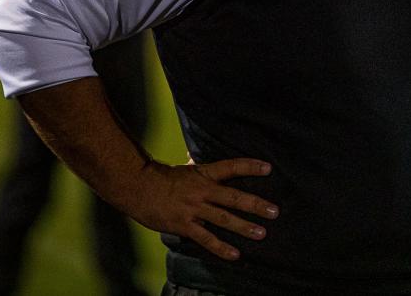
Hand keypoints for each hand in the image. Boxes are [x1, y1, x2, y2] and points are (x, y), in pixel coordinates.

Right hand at [129, 158, 277, 260]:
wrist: (136, 187)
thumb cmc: (159, 177)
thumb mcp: (183, 169)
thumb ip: (196, 167)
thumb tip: (196, 155)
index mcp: (203, 174)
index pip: (231, 167)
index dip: (249, 166)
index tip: (268, 168)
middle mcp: (202, 190)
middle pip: (234, 197)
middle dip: (255, 204)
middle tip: (274, 211)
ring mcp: (193, 208)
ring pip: (224, 218)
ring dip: (244, 227)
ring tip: (262, 233)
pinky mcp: (184, 225)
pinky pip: (206, 238)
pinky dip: (221, 247)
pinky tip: (235, 254)